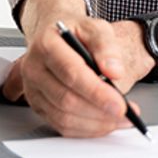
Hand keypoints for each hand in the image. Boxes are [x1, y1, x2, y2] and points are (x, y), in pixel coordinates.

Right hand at [3, 0, 154, 136]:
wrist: (56, 35)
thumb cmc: (75, 32)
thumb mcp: (96, 28)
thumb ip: (107, 46)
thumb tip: (114, 71)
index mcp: (47, 45)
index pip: (72, 73)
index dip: (97, 92)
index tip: (119, 104)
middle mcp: (34, 68)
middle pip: (66, 99)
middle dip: (99, 111)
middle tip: (124, 113)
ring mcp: (33, 89)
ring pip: (63, 117)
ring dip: (94, 123)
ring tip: (118, 119)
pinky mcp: (37, 105)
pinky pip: (60, 125)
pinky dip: (85, 129)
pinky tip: (103, 123)